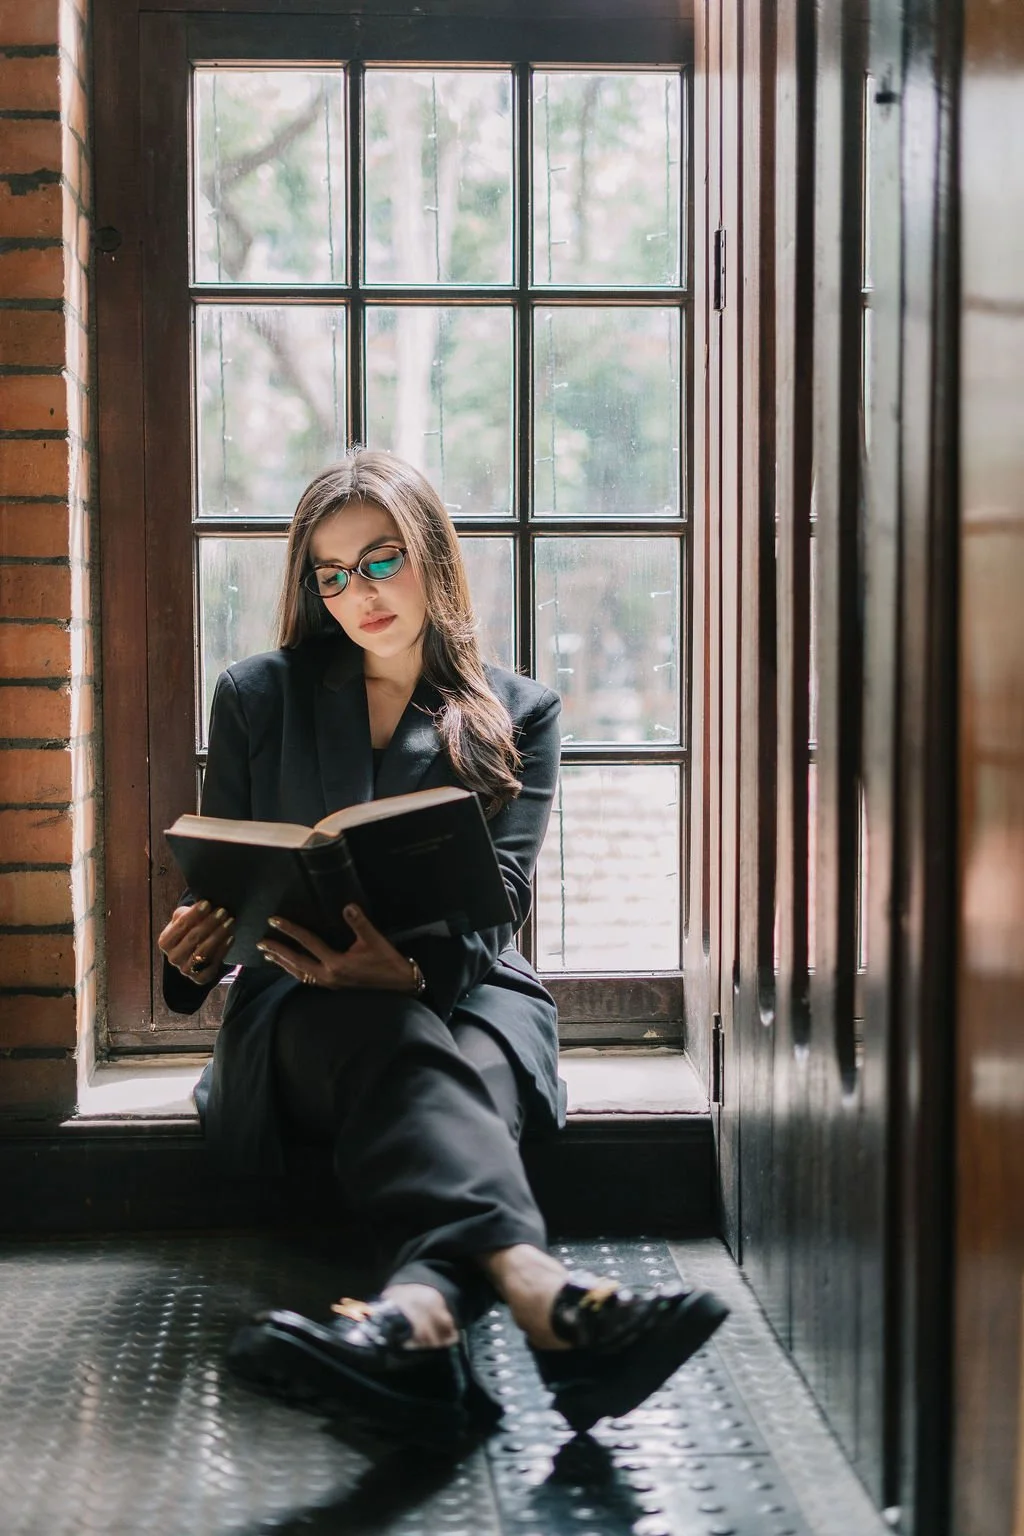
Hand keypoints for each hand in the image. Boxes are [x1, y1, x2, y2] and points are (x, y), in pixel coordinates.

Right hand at [158, 901, 234, 985]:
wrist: (194, 951)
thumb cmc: (188, 930)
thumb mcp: (182, 919)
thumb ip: (187, 913)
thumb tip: (203, 905)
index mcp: (165, 942)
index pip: (180, 925)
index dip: (195, 913)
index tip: (208, 903)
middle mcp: (173, 958)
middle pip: (194, 937)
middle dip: (210, 922)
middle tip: (223, 911)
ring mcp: (186, 970)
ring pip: (204, 951)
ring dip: (219, 934)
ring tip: (230, 922)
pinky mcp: (200, 978)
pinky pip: (214, 963)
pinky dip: (223, 949)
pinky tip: (231, 937)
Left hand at [256, 904, 418, 993]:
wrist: (400, 986)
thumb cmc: (387, 963)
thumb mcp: (375, 941)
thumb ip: (359, 923)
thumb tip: (347, 906)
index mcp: (336, 963)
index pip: (307, 943)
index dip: (290, 930)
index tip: (274, 921)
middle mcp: (328, 976)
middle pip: (295, 962)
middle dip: (277, 951)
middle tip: (260, 942)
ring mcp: (329, 984)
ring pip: (299, 974)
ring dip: (283, 963)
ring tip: (268, 955)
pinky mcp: (333, 988)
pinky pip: (307, 980)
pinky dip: (295, 972)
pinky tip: (291, 968)